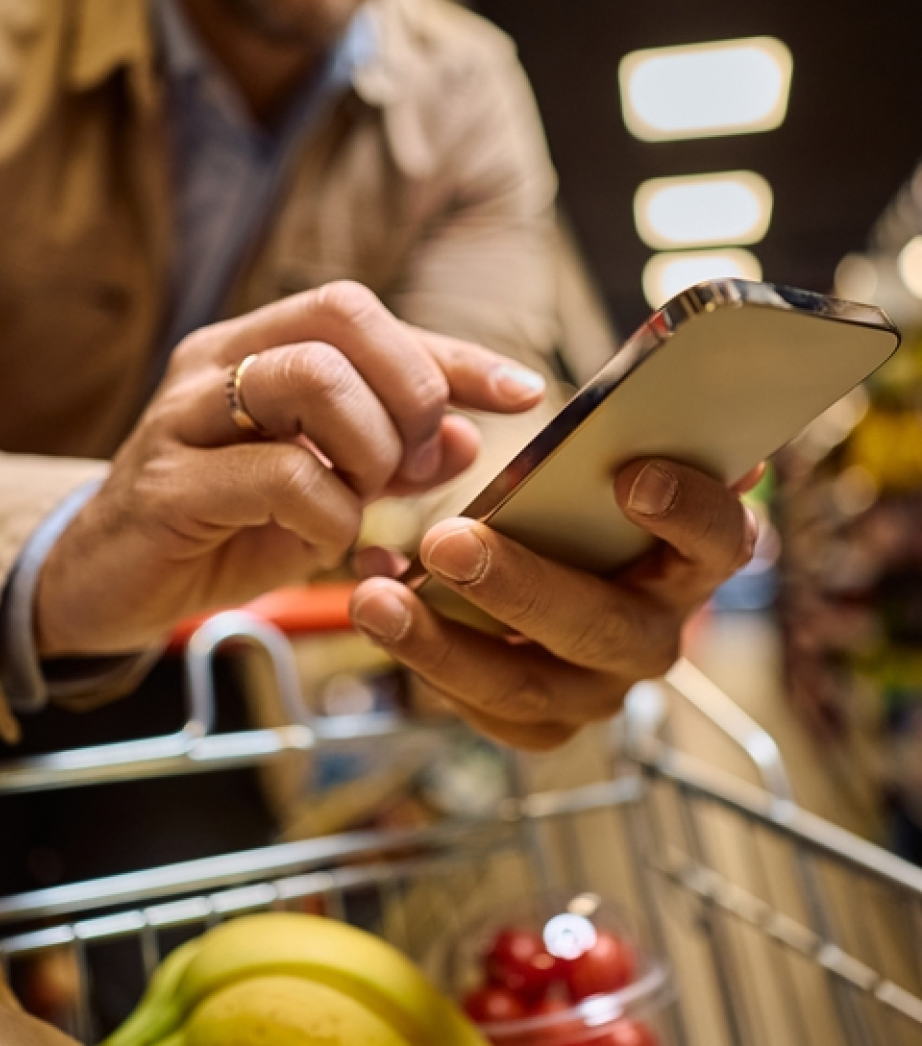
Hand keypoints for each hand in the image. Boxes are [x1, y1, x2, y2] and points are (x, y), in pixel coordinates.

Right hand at [34, 281, 544, 656]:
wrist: (104, 581)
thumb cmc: (219, 526)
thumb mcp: (318, 490)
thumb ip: (386, 459)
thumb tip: (462, 436)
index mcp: (252, 347)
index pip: (363, 314)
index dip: (452, 352)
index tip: (522, 393)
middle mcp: (215, 362)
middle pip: (341, 318)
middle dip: (408, 393)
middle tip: (410, 465)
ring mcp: (183, 416)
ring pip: (312, 378)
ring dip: (368, 447)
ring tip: (360, 496)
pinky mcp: (165, 484)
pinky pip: (283, 475)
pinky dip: (329, 514)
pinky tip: (318, 539)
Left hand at [348, 459, 761, 748]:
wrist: (544, 565)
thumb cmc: (570, 501)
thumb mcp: (582, 460)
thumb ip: (591, 432)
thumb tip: (582, 376)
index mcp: (690, 559)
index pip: (722, 541)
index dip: (687, 511)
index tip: (629, 476)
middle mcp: (655, 633)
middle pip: (606, 627)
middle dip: (521, 586)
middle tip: (448, 542)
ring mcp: (599, 687)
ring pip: (529, 685)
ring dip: (444, 642)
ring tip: (375, 598)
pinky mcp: (543, 721)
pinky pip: (484, 710)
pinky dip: (422, 660)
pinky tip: (378, 605)